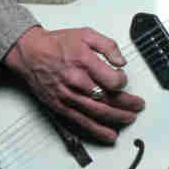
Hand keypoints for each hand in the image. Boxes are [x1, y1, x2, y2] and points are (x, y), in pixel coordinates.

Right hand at [3, 26, 144, 143]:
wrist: (30, 53)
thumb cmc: (56, 44)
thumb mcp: (85, 34)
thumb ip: (107, 46)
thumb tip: (121, 61)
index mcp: (84, 62)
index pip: (112, 80)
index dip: (123, 82)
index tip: (123, 80)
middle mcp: (76, 81)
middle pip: (108, 99)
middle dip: (127, 105)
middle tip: (137, 105)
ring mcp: (68, 96)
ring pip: (98, 113)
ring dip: (117, 118)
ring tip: (129, 119)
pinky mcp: (61, 106)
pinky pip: (82, 122)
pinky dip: (98, 131)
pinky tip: (109, 134)